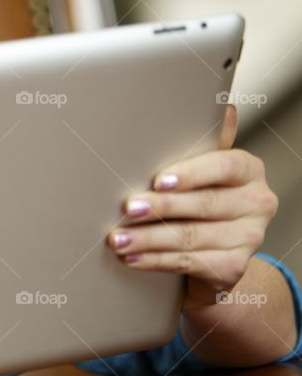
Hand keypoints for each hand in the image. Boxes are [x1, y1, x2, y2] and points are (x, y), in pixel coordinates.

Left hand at [106, 104, 278, 307]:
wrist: (213, 253)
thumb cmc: (199, 199)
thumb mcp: (201, 170)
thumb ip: (204, 143)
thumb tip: (221, 107)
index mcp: (248, 170)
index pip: (224, 166)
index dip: (191, 173)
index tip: (159, 180)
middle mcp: (257, 202)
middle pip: (205, 204)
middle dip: (161, 208)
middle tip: (128, 208)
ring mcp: (250, 238)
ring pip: (191, 237)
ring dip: (148, 239)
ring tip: (118, 238)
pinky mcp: (234, 268)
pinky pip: (189, 263)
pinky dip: (155, 261)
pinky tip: (132, 258)